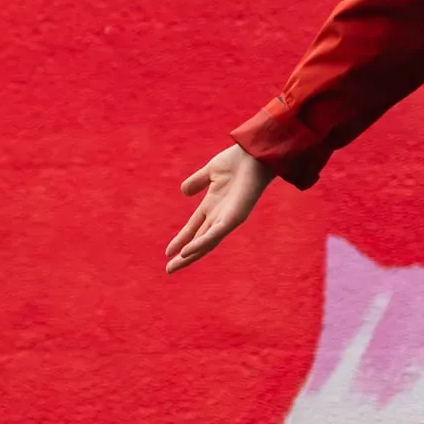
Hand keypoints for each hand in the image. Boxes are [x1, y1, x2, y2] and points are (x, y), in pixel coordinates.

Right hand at [165, 144, 274, 273]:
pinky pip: (214, 234)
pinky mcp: (235, 217)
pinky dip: (200, 244)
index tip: (167, 253)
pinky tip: (186, 252)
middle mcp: (220, 215)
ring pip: (205, 243)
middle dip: (184, 256)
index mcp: (213, 205)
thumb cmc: (238, 160)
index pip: (194, 228)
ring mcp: (228, 218)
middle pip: (198, 241)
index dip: (180, 240)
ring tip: (174, 267)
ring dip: (189, 256)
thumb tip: (184, 192)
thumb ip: (197, 182)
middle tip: (169, 270)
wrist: (255, 152)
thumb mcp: (211, 172)